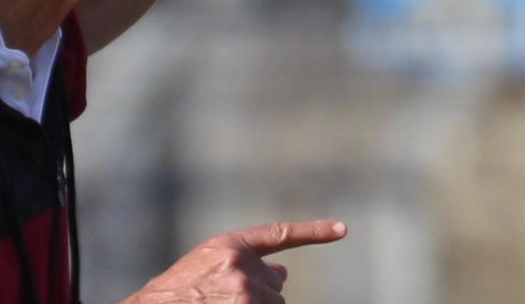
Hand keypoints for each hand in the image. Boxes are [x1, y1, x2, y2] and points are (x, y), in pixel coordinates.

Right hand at [121, 219, 347, 303]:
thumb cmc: (180, 289)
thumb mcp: (208, 263)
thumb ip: (244, 261)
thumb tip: (285, 272)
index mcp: (230, 245)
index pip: (280, 234)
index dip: (315, 231)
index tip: (343, 228)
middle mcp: (241, 264)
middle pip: (276, 283)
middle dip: (260, 292)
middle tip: (225, 297)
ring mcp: (245, 291)